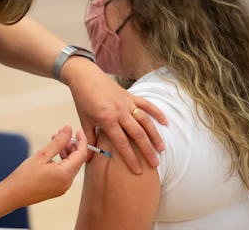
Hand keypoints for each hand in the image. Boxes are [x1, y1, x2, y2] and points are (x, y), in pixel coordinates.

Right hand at [3, 126, 86, 206]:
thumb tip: (69, 129)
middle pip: (77, 160)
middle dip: (72, 145)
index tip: (78, 130)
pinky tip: (53, 154)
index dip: (81, 141)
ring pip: (71, 166)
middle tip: (62, 133)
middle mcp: (67, 183)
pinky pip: (65, 172)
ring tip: (55, 141)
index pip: (81, 154)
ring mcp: (63, 187)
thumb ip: (58, 142)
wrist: (12, 195)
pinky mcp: (57, 189)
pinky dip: (62, 161)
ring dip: (66, 152)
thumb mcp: (42, 155)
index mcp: (65, 175)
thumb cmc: (25, 176)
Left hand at [62, 58, 166, 173]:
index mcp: (106, 119)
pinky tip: (165, 123)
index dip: (130, 158)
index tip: (138, 171)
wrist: (85, 77)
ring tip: (161, 149)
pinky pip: (146, 104)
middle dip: (147, 151)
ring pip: (145, 121)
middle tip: (155, 164)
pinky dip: (156, 113)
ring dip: (154, 135)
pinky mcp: (130, 95)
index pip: (121, 143)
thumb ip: (89, 139)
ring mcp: (126, 103)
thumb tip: (89, 158)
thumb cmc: (83, 100)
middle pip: (137, 134)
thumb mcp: (84, 120)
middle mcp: (119, 112)